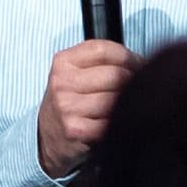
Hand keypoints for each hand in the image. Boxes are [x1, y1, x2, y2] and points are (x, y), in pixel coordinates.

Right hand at [37, 40, 138, 174]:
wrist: (47, 136)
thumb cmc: (69, 103)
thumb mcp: (75, 73)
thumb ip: (100, 62)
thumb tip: (139, 62)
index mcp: (63, 62)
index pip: (104, 50)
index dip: (129, 57)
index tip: (138, 64)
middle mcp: (62, 82)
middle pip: (115, 74)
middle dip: (133, 81)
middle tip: (137, 88)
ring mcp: (66, 106)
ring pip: (115, 99)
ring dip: (126, 103)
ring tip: (124, 107)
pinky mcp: (74, 129)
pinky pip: (111, 121)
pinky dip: (119, 122)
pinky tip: (115, 122)